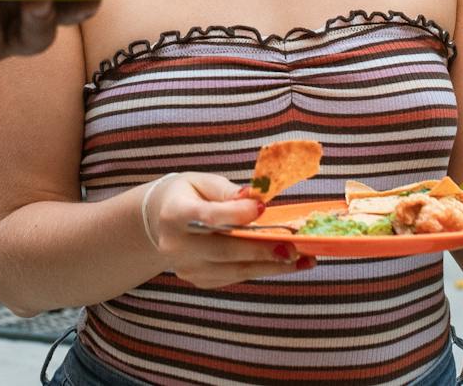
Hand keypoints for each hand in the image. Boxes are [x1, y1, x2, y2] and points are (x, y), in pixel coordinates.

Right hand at [142, 173, 308, 288]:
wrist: (159, 221)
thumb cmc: (186, 195)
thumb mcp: (202, 182)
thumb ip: (227, 191)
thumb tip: (255, 199)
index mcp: (174, 214)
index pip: (208, 217)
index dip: (236, 214)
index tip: (263, 208)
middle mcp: (177, 245)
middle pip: (224, 250)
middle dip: (262, 249)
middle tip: (294, 247)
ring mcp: (187, 267)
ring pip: (235, 269)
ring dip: (271, 266)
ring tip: (303, 260)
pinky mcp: (199, 280)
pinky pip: (234, 276)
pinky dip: (261, 270)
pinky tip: (285, 264)